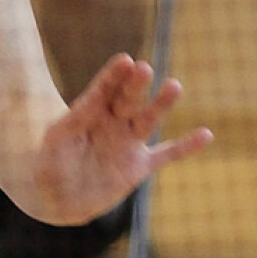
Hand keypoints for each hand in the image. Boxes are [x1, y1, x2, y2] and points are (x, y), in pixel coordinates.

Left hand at [32, 52, 211, 226]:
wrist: (56, 196)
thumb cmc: (50, 162)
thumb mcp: (56, 140)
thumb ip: (73, 121)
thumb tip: (89, 100)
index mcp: (91, 111)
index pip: (104, 90)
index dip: (112, 77)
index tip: (124, 61)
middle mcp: (113, 122)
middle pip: (128, 100)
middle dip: (136, 85)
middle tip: (143, 69)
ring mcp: (127, 143)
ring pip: (148, 120)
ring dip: (161, 104)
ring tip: (174, 85)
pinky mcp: (138, 167)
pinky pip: (166, 155)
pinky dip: (186, 147)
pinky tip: (206, 134)